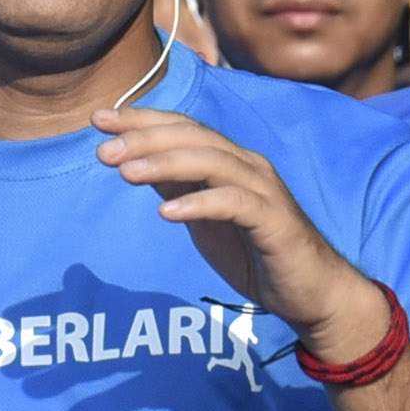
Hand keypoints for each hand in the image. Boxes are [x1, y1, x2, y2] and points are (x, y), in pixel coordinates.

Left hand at [94, 106, 383, 361]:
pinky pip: (235, 203)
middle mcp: (248, 166)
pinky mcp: (275, 221)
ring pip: (212, 161)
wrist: (311, 292)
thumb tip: (134, 163)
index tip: (98, 119)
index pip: (182, 127)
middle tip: (103, 150)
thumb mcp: (203, 217)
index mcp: (229, 161)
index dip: (141, 120)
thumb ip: (177, 188)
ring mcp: (264, 191)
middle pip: (193, 137)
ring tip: (126, 173)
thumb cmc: (255, 252)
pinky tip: (166, 212)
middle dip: (145, 139)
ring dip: (166, 163)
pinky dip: (200, 202)